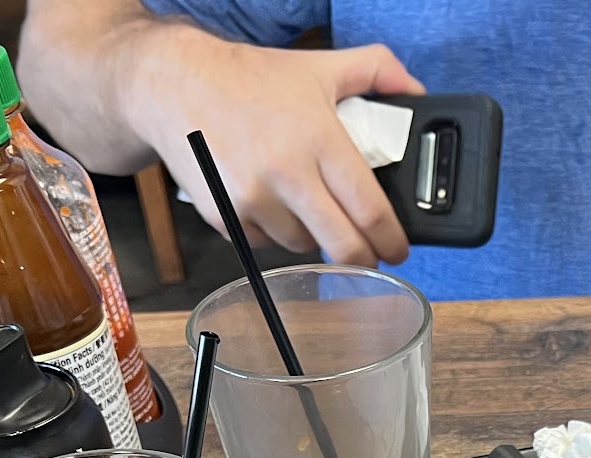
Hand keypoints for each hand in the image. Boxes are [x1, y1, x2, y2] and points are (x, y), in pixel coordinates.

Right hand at [138, 38, 424, 263]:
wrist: (174, 84)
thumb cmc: (248, 78)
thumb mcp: (318, 66)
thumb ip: (377, 71)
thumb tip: (415, 93)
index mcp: (320, 140)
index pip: (370, 210)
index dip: (391, 240)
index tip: (399, 251)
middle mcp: (288, 174)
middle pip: (343, 245)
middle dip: (363, 258)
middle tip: (369, 255)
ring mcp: (254, 200)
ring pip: (303, 246)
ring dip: (314, 238)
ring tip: (310, 211)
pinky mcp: (225, 216)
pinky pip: (264, 244)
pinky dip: (274, 234)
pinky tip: (272, 206)